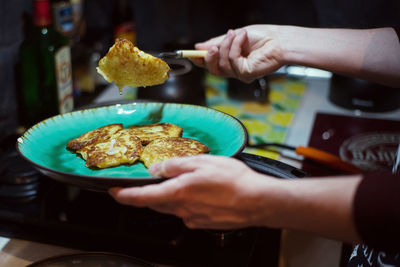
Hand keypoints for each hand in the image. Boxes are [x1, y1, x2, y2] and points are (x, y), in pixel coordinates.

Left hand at [109, 155, 279, 229]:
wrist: (257, 202)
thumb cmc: (234, 180)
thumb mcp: (202, 162)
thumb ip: (176, 165)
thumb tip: (157, 169)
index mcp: (178, 192)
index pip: (142, 197)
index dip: (124, 196)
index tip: (114, 192)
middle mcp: (182, 209)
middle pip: (156, 202)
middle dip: (149, 194)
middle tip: (150, 182)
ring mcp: (192, 218)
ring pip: (172, 207)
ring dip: (169, 197)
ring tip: (185, 184)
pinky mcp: (203, 223)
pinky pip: (186, 213)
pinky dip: (186, 203)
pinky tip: (201, 194)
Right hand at [192, 25, 284, 82]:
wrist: (281, 40)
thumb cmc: (263, 37)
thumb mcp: (235, 37)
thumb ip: (217, 43)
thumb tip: (198, 47)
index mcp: (231, 60)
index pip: (211, 64)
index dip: (199, 60)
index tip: (190, 53)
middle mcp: (235, 69)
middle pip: (212, 69)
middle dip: (209, 57)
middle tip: (212, 46)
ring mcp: (240, 73)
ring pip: (221, 64)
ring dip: (226, 45)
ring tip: (236, 33)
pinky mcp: (245, 74)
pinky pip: (232, 61)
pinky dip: (236, 46)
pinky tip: (243, 37)